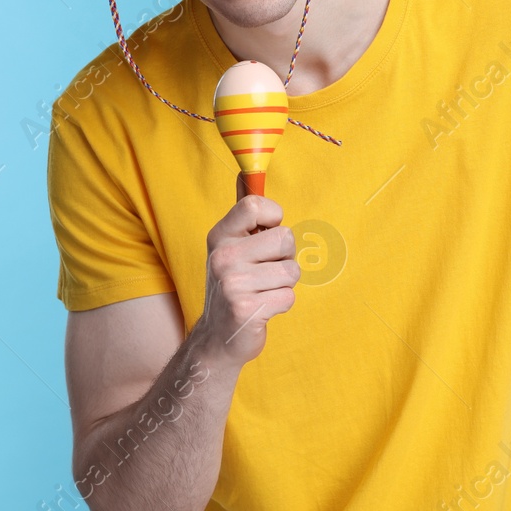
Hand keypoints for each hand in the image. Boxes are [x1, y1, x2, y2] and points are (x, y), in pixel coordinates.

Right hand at [192, 173, 299, 368]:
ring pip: (291, 271)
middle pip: (285, 238)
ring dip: (284, 285)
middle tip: (265, 272)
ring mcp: (232, 283)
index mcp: (220, 235)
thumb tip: (245, 172)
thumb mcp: (230, 246)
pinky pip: (289, 297)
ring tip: (263, 291)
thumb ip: (243, 213)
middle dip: (285, 258)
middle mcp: (222, 256)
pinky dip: (282, 305)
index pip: (256, 204)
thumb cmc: (234, 285)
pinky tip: (262, 309)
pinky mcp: (246, 309)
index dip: (273, 218)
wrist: (218, 338)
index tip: (266, 233)